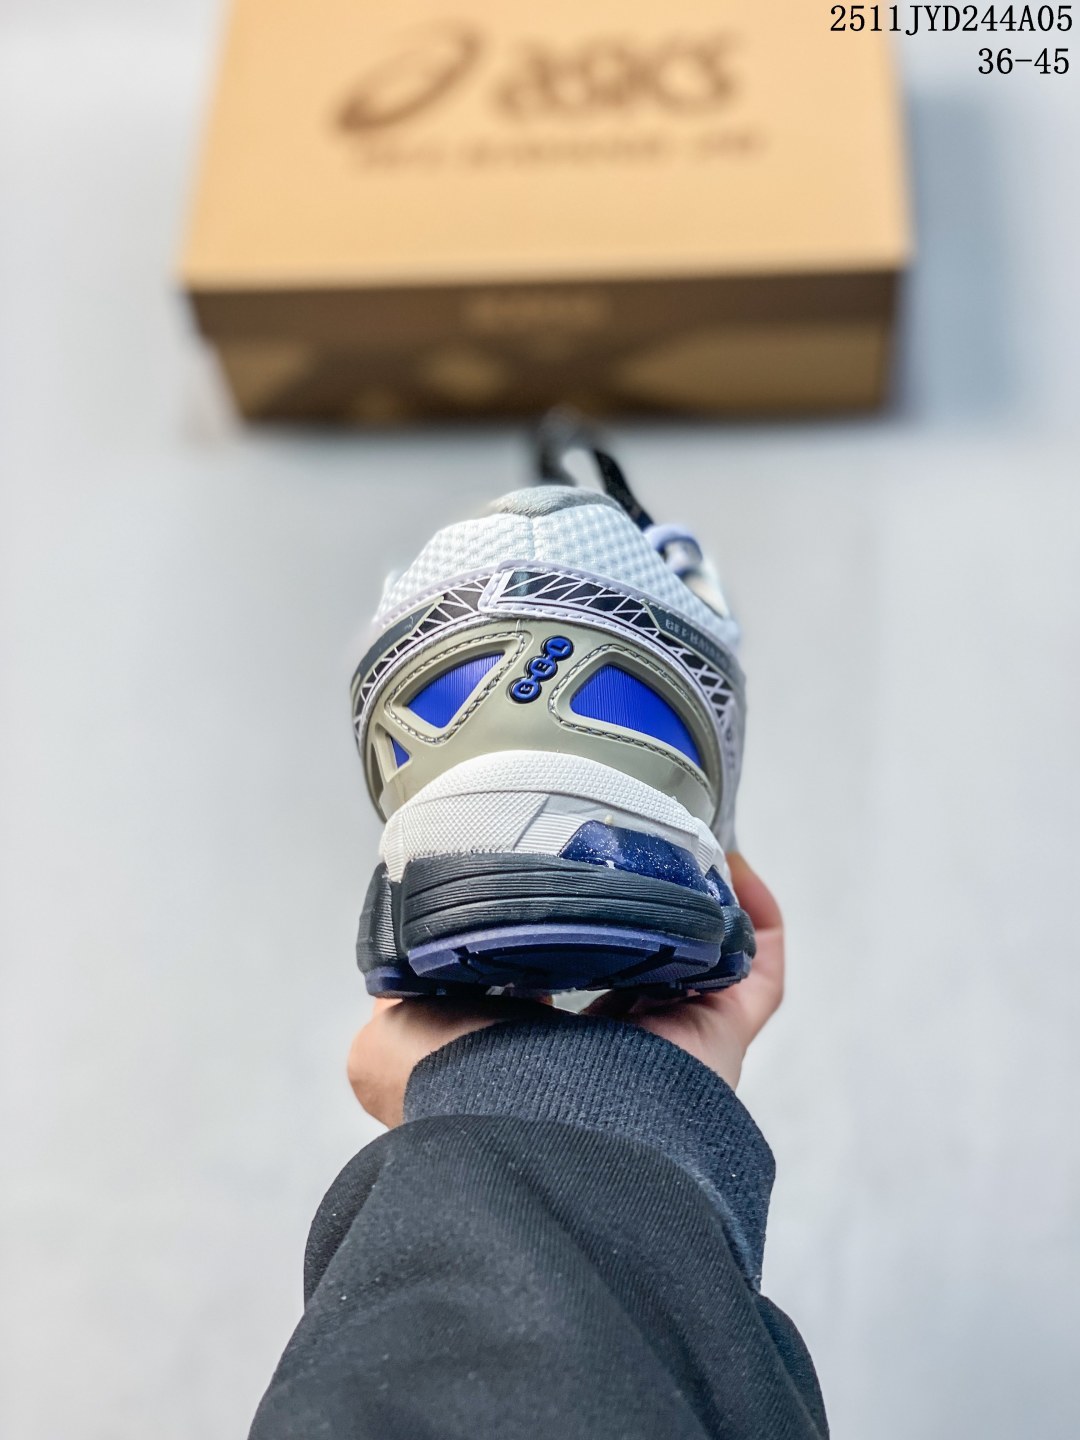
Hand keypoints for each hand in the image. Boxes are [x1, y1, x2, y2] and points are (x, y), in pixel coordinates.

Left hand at [347, 854, 783, 1125]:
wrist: (524, 1129)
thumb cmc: (456, 1090)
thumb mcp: (390, 1038)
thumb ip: (400, 995)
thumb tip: (402, 956)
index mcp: (542, 1046)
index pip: (563, 978)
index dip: (564, 925)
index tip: (559, 869)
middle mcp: (612, 1045)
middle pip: (642, 962)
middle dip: (641, 903)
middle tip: (632, 841)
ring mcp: (673, 1038)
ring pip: (701, 957)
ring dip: (699, 898)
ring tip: (682, 835)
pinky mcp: (720, 1031)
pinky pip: (757, 967)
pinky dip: (754, 913)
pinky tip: (729, 860)